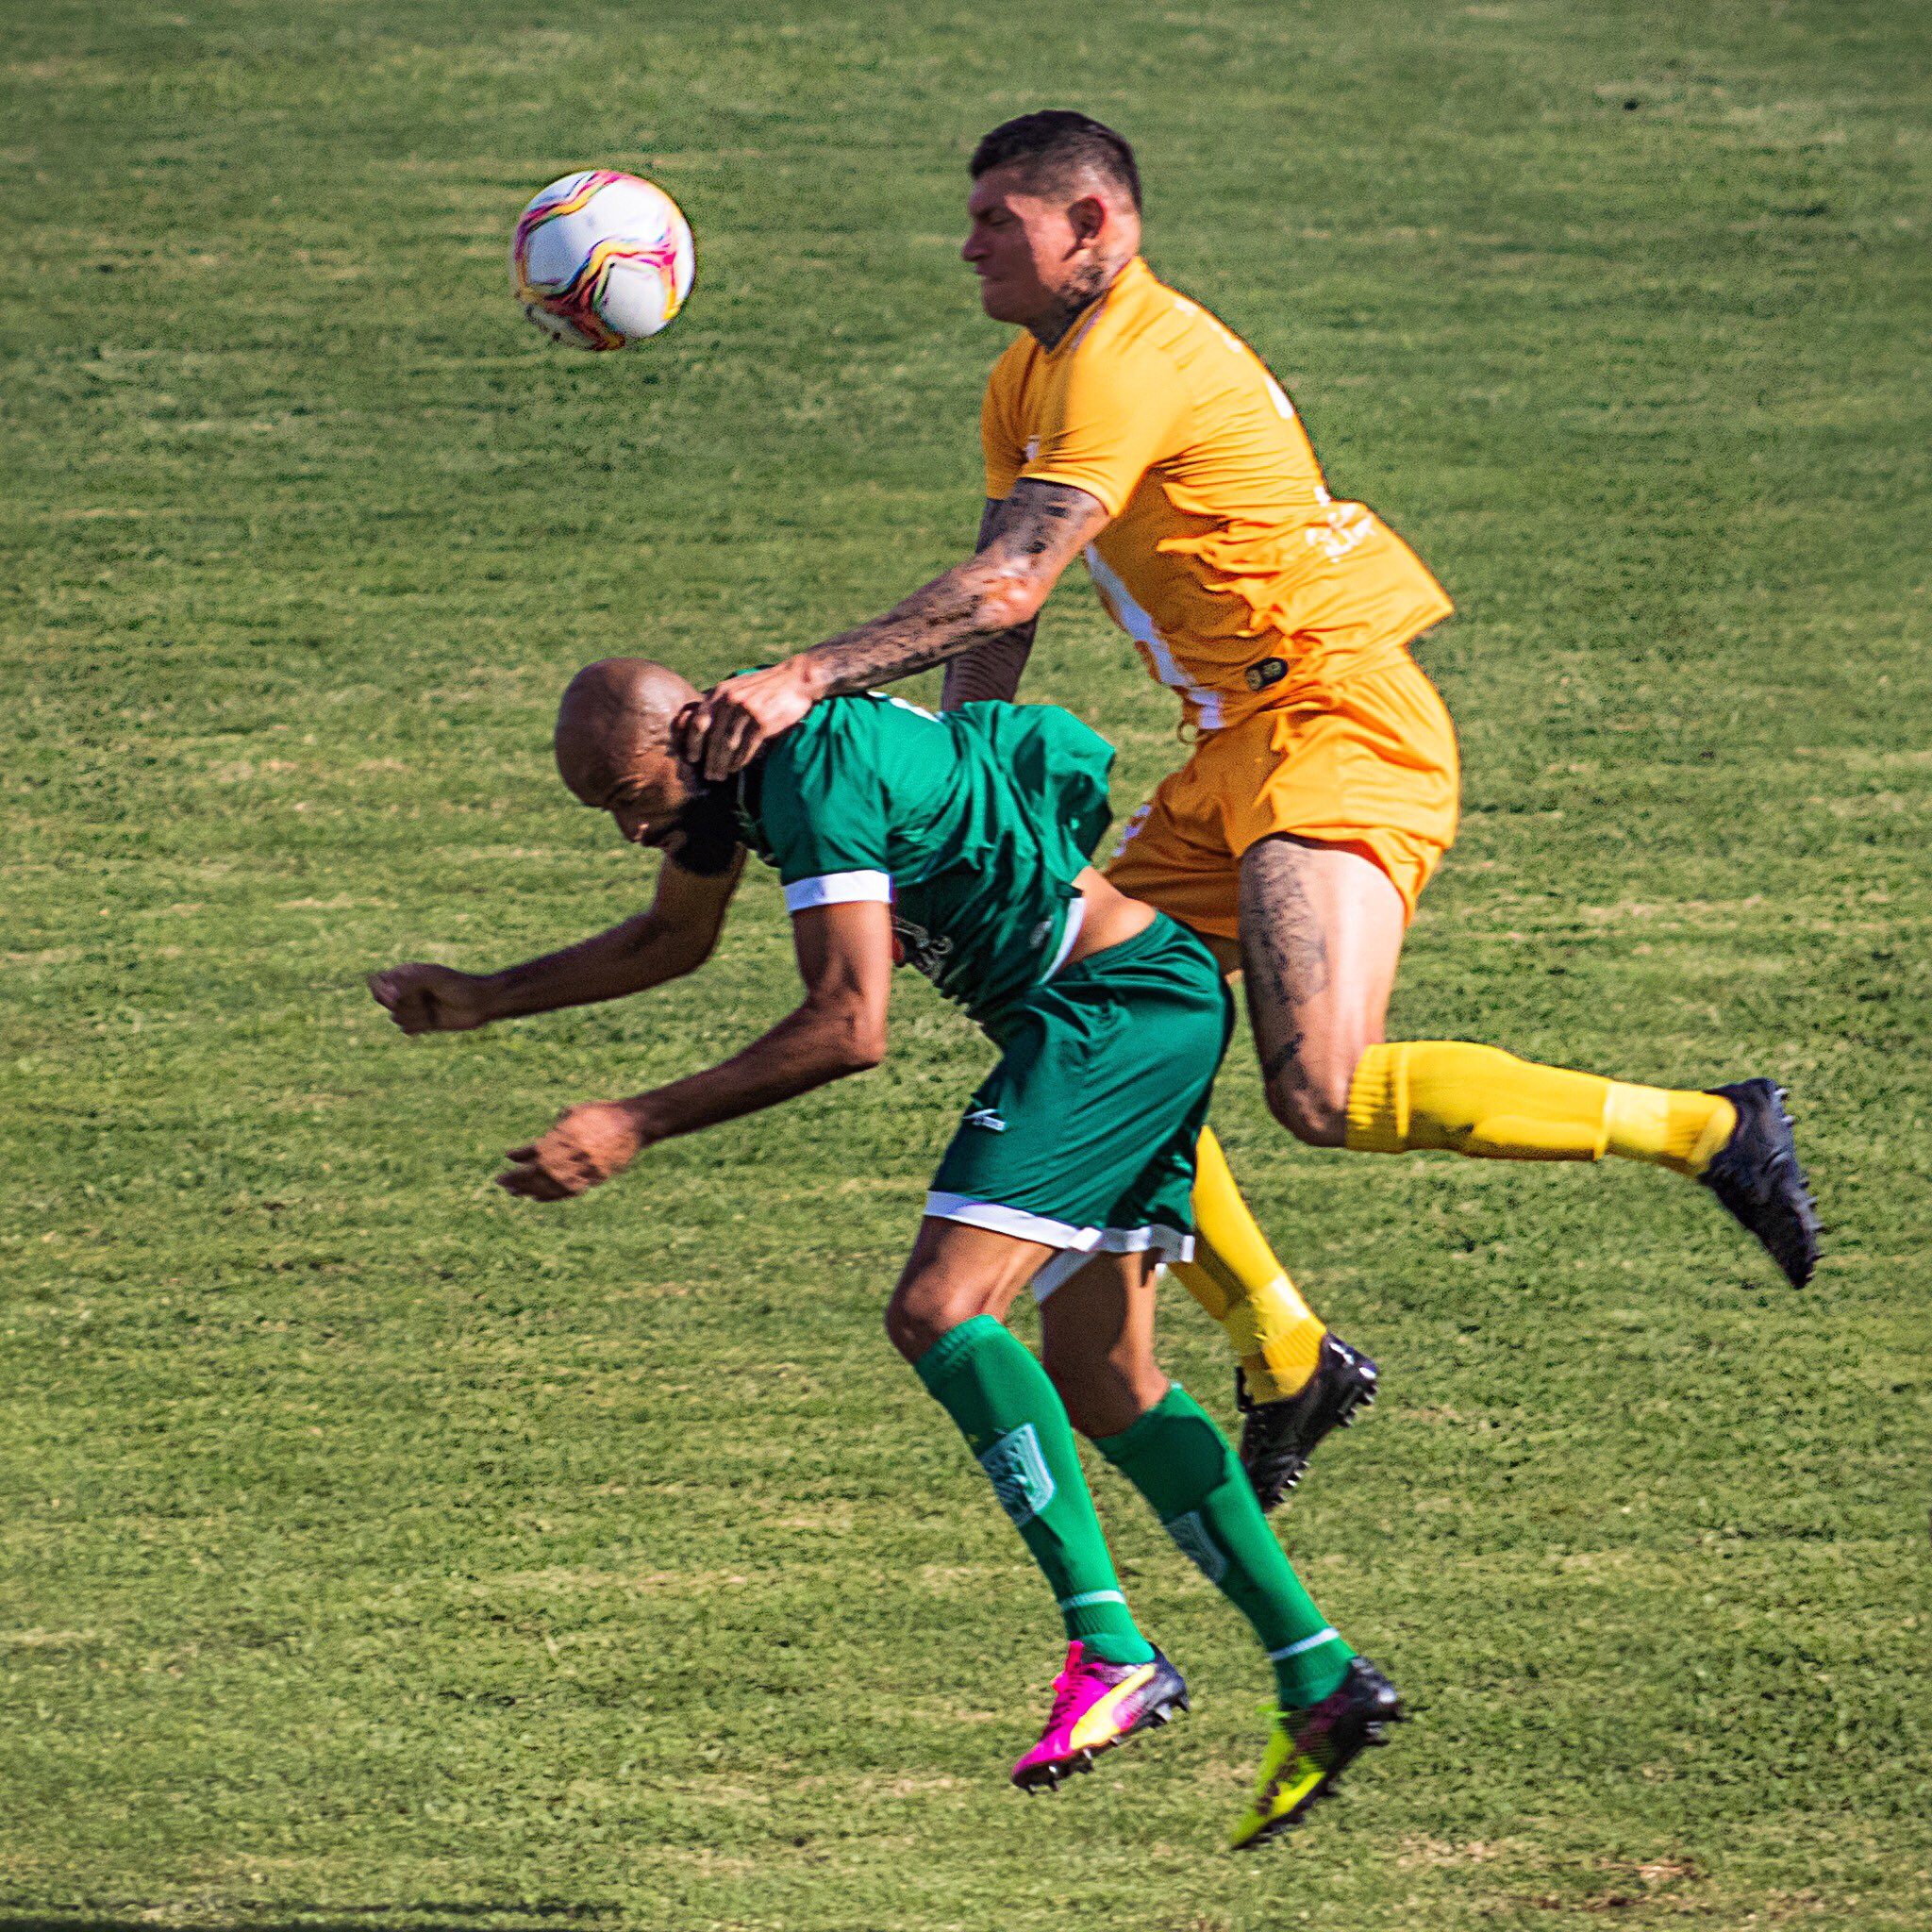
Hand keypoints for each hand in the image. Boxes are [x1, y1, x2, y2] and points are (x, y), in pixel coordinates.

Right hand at [368, 962, 494, 1034]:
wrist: (480, 1004)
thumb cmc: (459, 985)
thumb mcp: (433, 978)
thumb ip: (408, 983)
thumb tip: (390, 996)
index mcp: (405, 974)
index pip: (376, 981)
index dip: (381, 990)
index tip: (396, 995)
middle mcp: (405, 990)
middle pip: (384, 1001)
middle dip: (404, 1002)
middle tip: (425, 998)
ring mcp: (413, 1007)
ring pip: (395, 1017)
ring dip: (415, 1015)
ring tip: (434, 1008)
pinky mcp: (420, 1023)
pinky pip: (405, 1029)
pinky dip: (419, 1026)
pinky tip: (435, 1020)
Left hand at [496, 1100, 648, 1200]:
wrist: (635, 1123)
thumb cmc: (603, 1113)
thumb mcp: (575, 1114)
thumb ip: (553, 1131)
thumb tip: (527, 1151)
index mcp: (571, 1135)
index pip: (539, 1151)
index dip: (521, 1156)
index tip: (507, 1159)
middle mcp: (577, 1154)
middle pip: (542, 1172)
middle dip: (520, 1178)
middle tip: (502, 1182)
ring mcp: (587, 1168)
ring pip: (554, 1185)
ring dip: (531, 1190)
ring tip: (516, 1192)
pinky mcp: (596, 1178)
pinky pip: (570, 1191)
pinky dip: (551, 1196)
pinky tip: (537, 1197)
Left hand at [674, 658, 817, 780]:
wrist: (795, 680)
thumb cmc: (763, 688)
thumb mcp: (736, 687)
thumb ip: (720, 702)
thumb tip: (700, 726)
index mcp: (720, 692)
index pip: (698, 721)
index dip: (692, 742)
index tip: (693, 758)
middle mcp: (731, 700)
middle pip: (713, 737)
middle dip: (709, 759)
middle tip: (708, 775)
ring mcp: (746, 710)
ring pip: (728, 744)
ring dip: (723, 764)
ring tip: (720, 776)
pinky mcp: (762, 721)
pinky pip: (746, 746)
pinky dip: (740, 760)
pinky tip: (736, 768)